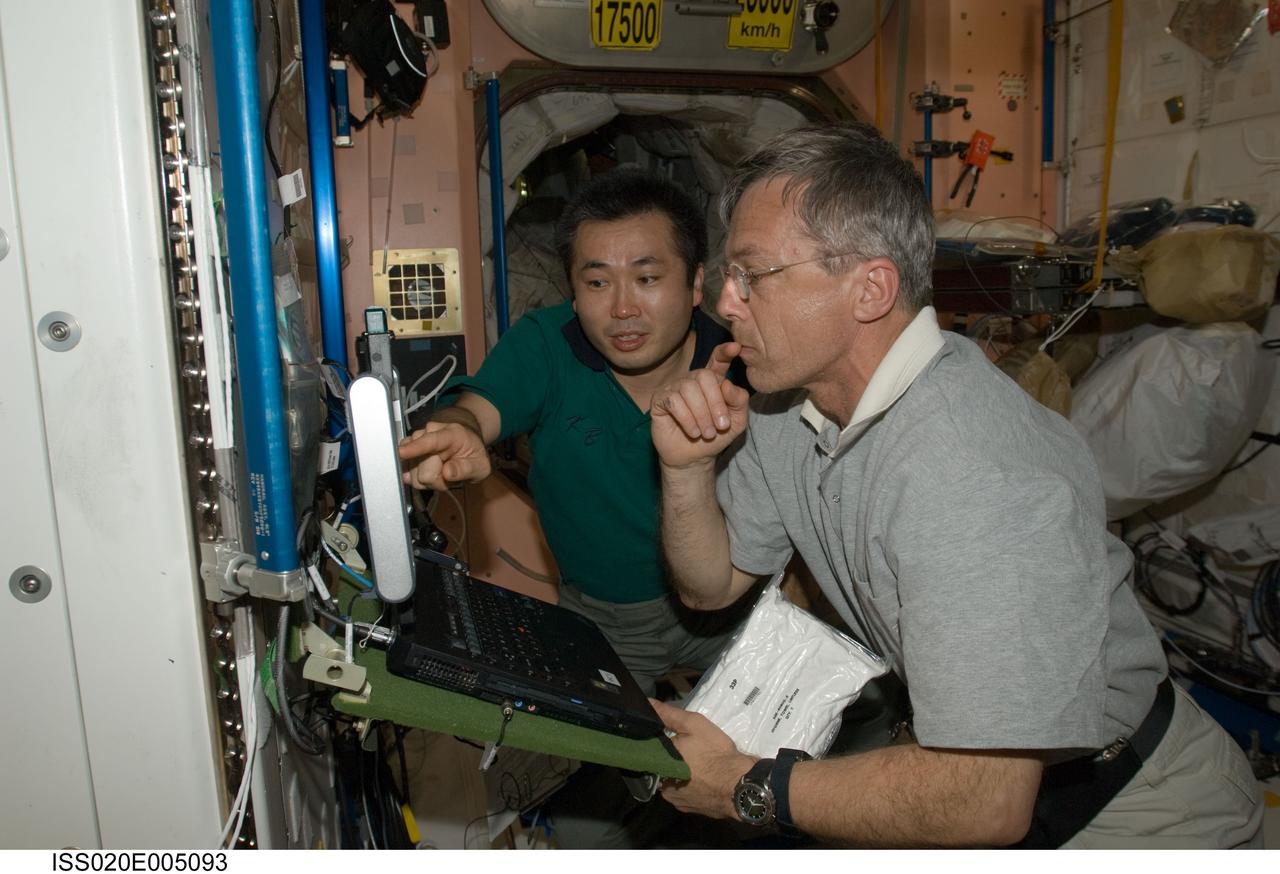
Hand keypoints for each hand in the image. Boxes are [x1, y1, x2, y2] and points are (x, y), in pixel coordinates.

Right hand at [398, 420, 490, 489]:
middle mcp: (429, 433)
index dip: (415, 448)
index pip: (431, 442)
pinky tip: (430, 470)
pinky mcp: (406, 451)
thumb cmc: (472, 453)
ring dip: (428, 479)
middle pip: (422, 471)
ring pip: (413, 474)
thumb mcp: (481, 465)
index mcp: (450, 434)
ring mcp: (415, 441)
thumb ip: (467, 469)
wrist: (463, 442)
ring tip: (441, 471)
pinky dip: (418, 477)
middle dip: (436, 479)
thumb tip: (448, 472)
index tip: (402, 452)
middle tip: (449, 474)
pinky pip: (406, 473)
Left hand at [650, 699, 754, 820]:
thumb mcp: (694, 725)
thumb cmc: (715, 753)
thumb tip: (647, 704)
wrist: (741, 784)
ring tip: (696, 765)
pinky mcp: (691, 810)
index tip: (667, 741)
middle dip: (671, 761)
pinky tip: (703, 779)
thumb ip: (669, 715)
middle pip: (662, 770)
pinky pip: (687, 796)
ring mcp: (677, 802)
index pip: (650, 756)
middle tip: (687, 752)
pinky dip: (692, 788)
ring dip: (681, 776)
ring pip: (674, 784)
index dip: (658, 748)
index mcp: (660, 767)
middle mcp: (663, 789)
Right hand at [651, 342, 748, 468]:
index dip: (725, 352)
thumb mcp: (737, 421)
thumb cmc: (715, 436)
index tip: (736, 348)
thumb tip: (728, 385)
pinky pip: (674, 401)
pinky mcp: (660, 400)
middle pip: (705, 376)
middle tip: (721, 426)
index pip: (717, 359)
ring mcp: (675, 388)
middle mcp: (693, 380)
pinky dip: (687, 419)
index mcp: (713, 381)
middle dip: (716, 402)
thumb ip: (739, 401)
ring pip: (689, 389)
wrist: (694, 458)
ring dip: (702, 415)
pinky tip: (693, 432)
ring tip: (707, 434)